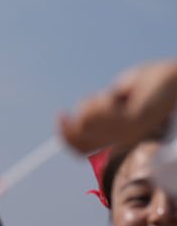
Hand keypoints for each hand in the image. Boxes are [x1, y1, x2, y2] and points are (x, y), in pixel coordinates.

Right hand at [60, 59, 176, 152]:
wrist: (176, 77)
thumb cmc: (151, 83)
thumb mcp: (117, 97)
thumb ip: (99, 110)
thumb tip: (79, 119)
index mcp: (117, 139)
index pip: (79, 148)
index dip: (65, 134)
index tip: (60, 114)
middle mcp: (120, 141)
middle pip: (79, 134)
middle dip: (81, 113)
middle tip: (99, 99)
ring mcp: (126, 132)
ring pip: (86, 122)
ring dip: (93, 104)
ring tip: (115, 96)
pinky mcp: (133, 121)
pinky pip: (99, 114)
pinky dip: (102, 102)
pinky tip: (116, 96)